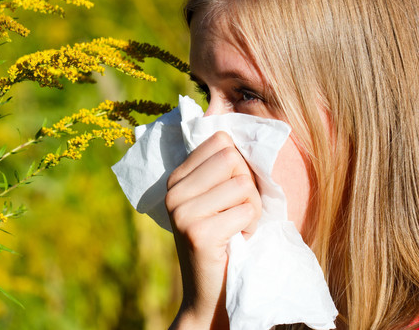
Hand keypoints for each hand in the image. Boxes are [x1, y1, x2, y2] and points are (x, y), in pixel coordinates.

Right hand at [166, 131, 261, 329]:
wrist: (211, 294)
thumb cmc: (226, 242)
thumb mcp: (218, 200)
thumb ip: (224, 170)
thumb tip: (245, 131)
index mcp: (177, 178)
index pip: (220, 141)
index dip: (239, 165)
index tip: (232, 193)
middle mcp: (173, 191)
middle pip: (232, 159)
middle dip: (248, 187)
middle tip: (236, 214)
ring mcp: (182, 211)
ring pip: (242, 184)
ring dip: (251, 210)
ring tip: (236, 229)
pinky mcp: (197, 232)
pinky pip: (245, 211)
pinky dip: (250, 228)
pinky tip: (236, 242)